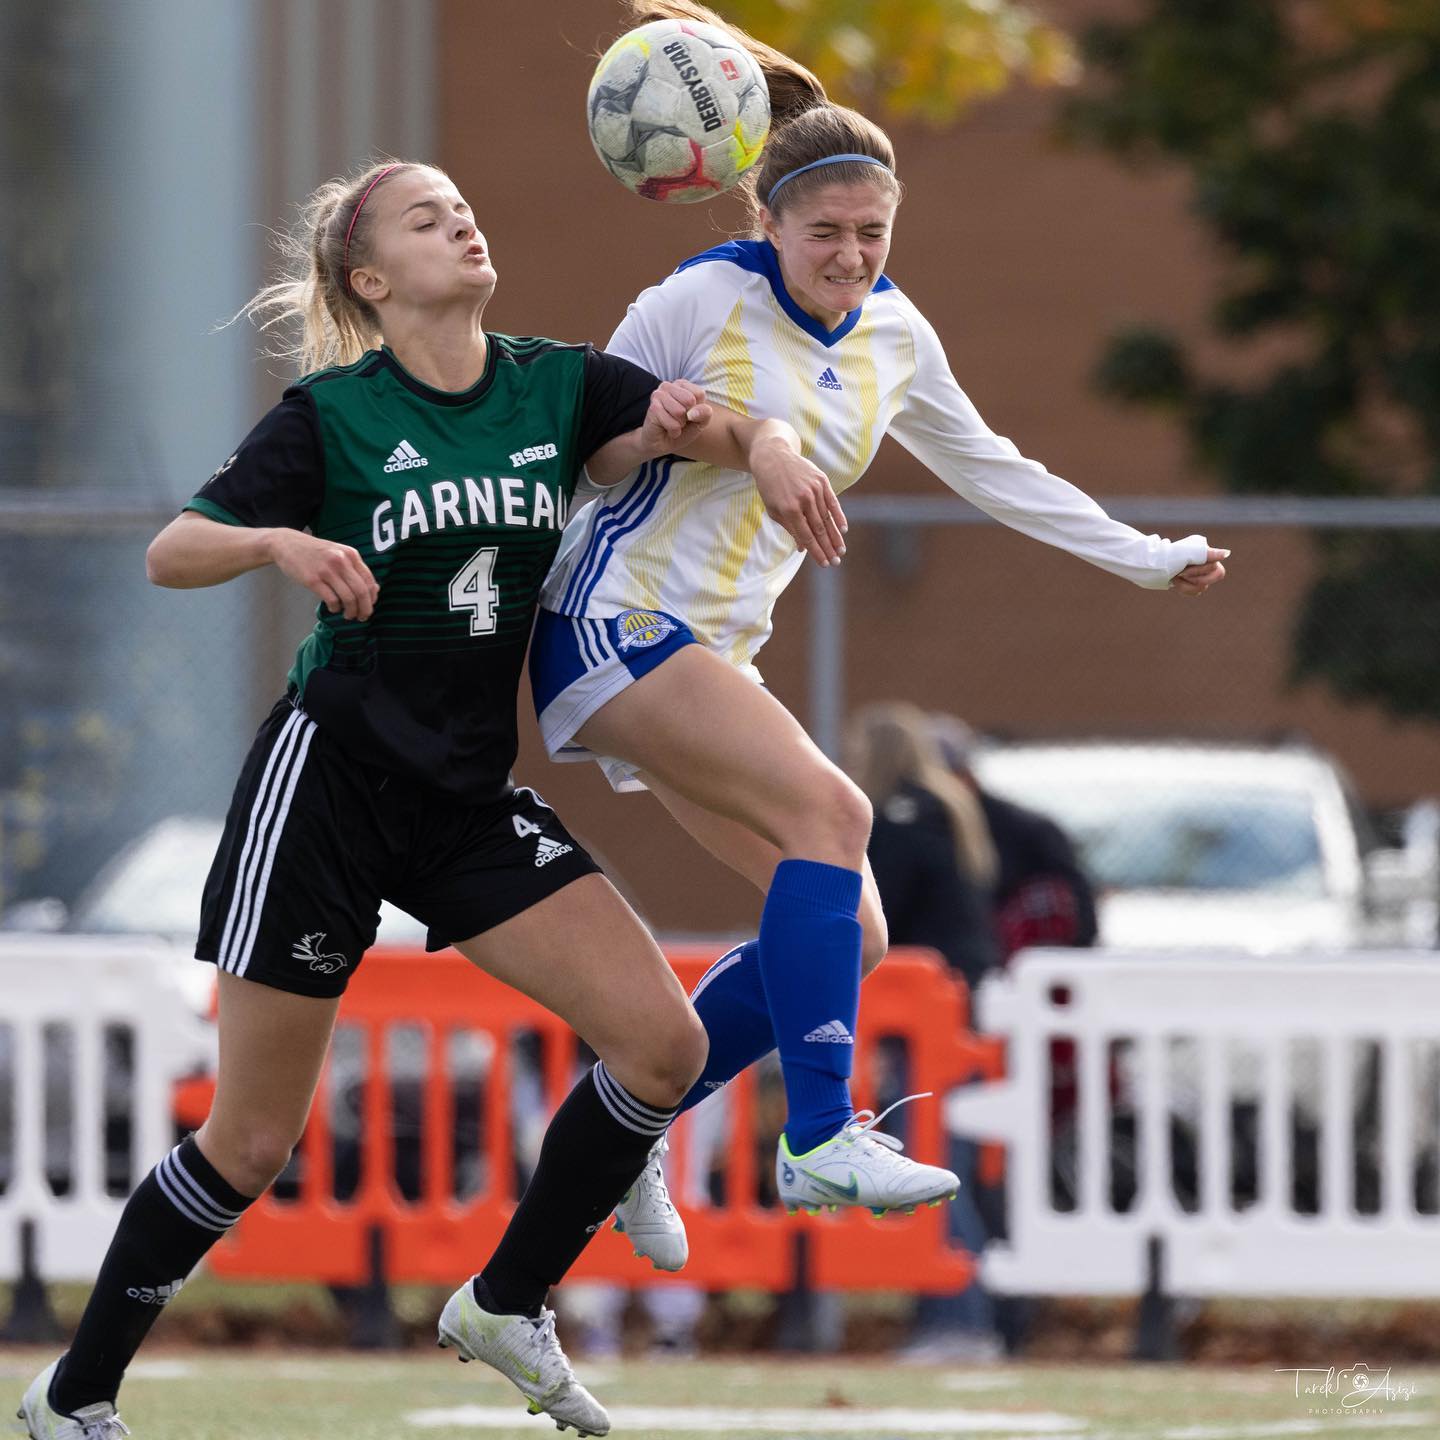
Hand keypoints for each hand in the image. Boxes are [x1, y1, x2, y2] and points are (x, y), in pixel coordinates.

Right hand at [268, 529, 379, 619]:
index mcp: (351, 554)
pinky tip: (333, 608)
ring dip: (351, 611)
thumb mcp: (338, 553)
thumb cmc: (315, 552)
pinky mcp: (312, 579)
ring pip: (348, 598)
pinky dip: (335, 608)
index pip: (369, 581)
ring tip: (348, 615)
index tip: (369, 607)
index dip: (372, 598)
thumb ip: (355, 569)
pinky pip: (332, 600)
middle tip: (362, 617)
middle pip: (361, 591)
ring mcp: (326, 570)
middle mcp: (341, 560)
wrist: (287, 543)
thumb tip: (374, 590)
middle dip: (365, 609)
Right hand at [641, 379, 712, 455]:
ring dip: (680, 424)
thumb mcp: (701, 421)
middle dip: (688, 416)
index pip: (699, 394)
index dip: (698, 410)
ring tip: (673, 424)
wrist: (663, 444)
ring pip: (679, 412)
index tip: (690, 414)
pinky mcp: (653, 409)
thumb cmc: (683, 429)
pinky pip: (673, 424)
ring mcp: (658, 395)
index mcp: (681, 384)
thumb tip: (693, 413)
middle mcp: (668, 386)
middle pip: (690, 400)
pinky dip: (674, 432)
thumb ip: (704, 413)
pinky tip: (667, 430)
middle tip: (680, 420)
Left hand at [751, 432, 847, 566]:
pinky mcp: (821, 480)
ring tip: (841, 551)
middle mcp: (803, 499)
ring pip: (828, 517)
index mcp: (789, 509)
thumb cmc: (770, 487)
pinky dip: (839, 516)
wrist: (774, 457)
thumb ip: (790, 528)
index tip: (824, 564)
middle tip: (836, 562)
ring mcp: (814, 489)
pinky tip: (843, 529)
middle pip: (819, 529)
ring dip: (835, 536)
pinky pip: (833, 502)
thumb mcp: (774, 509)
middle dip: (828, 548)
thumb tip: (803, 548)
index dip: (816, 551)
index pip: (806, 535)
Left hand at [1171, 546, 1229, 596]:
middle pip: (1213, 579)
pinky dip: (1184, 589)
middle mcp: (1204, 561)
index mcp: (1205, 552)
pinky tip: (1175, 583)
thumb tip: (1227, 554)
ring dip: (1186, 584)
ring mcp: (1197, 572)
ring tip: (1174, 578)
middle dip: (1194, 579)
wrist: (1150, 568)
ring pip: (1203, 587)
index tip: (1185, 569)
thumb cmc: (1168, 558)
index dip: (1201, 572)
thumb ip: (1209, 554)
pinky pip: (1196, 591)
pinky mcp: (1190, 581)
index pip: (1217, 570)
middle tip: (1179, 574)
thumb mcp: (1188, 553)